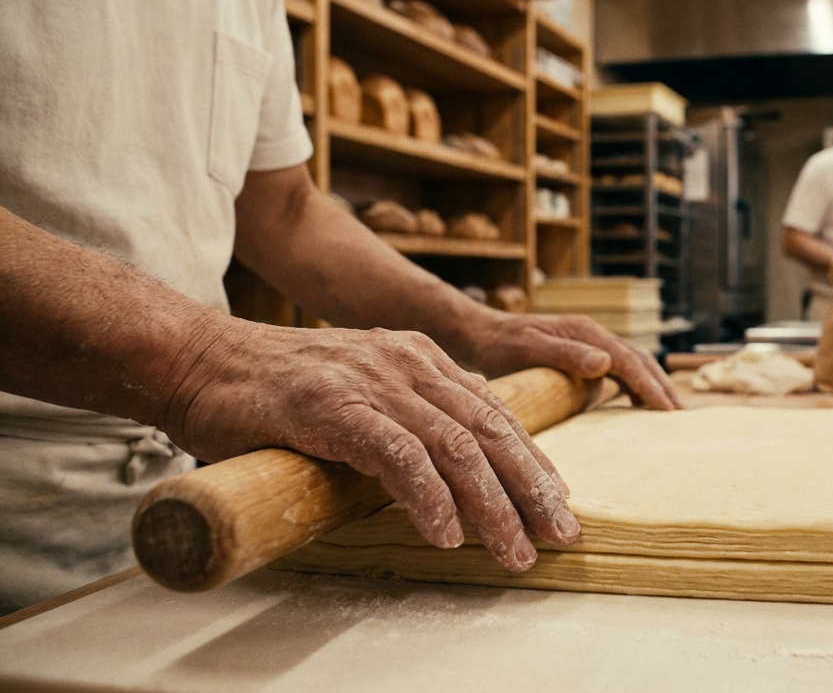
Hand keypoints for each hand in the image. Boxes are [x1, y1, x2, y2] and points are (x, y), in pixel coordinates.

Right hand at [159, 320, 577, 571]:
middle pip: (490, 431)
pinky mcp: (332, 407)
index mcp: (417, 358)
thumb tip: (444, 467)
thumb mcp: (356, 391)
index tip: (556, 499)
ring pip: (455, 448)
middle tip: (559, 535)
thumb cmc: (271, 389)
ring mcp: (370, 382)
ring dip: (491, 507)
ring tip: (514, 550)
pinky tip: (446, 533)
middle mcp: (405, 363)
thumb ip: (401, 416)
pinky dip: (427, 497)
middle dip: (531, 488)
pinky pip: (397, 456)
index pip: (493, 411)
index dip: (531, 458)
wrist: (196, 359)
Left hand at [459, 312, 681, 410]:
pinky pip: (619, 369)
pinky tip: (638, 404)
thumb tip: (606, 363)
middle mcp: (593, 334)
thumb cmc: (499, 344)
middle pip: (639, 359)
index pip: (628, 360)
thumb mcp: (528, 348)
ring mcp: (590, 342)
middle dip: (661, 386)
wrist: (480, 333)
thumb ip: (565, 355)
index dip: (650, 386)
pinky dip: (635, 385)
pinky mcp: (584, 353)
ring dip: (653, 385)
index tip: (668, 411)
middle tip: (680, 416)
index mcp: (585, 332)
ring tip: (669, 412)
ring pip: (633, 363)